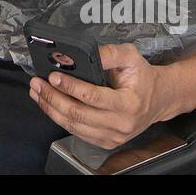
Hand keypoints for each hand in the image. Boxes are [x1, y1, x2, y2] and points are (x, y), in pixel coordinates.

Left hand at [28, 42, 177, 149]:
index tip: (53, 76)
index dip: (70, 86)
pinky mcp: (106, 142)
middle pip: (78, 114)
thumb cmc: (142, 77)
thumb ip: (110, 53)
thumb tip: (87, 53)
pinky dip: (60, 118)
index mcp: (129, 103)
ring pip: (74, 126)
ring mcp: (113, 136)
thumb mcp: (131, 57)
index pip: (93, 97)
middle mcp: (121, 124)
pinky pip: (77, 133)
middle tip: (37, 83)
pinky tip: (50, 105)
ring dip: (51, 109)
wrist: (158, 99)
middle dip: (52, 98)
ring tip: (37, 93)